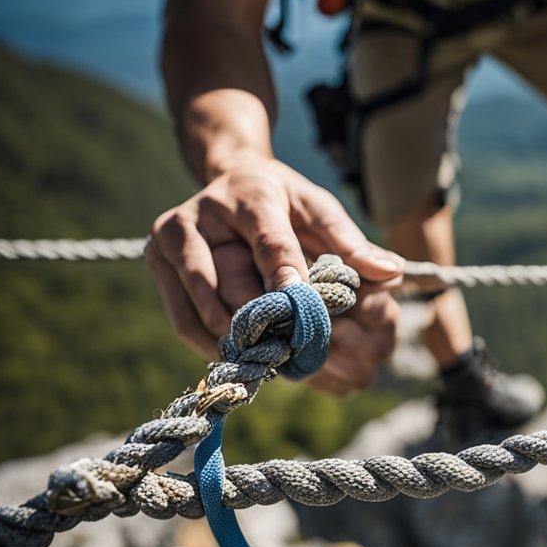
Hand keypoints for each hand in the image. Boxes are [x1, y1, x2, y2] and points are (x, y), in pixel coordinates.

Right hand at [145, 157, 403, 393]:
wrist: (229, 183)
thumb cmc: (283, 202)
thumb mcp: (319, 210)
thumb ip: (350, 242)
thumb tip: (391, 273)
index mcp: (249, 194)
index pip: (271, 241)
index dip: (287, 276)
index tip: (304, 308)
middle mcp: (200, 215)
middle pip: (232, 286)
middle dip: (266, 324)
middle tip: (297, 355)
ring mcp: (169, 240)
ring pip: (203, 310)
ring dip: (239, 343)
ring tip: (275, 364)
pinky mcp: (154, 263)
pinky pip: (184, 320)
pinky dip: (215, 345)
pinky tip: (246, 358)